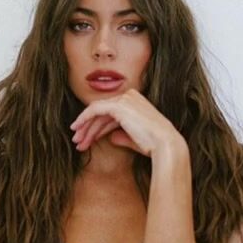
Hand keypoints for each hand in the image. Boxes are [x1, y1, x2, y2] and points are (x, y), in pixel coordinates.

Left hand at [69, 88, 183, 156]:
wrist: (164, 145)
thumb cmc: (153, 145)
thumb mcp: (134, 138)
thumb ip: (122, 135)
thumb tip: (112, 138)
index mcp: (136, 102)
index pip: (111, 113)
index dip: (97, 127)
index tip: (87, 140)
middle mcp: (130, 97)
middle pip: (102, 112)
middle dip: (89, 128)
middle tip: (78, 142)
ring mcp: (125, 100)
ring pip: (97, 112)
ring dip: (86, 128)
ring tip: (78, 143)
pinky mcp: (119, 106)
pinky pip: (95, 110)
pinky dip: (84, 119)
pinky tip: (77, 129)